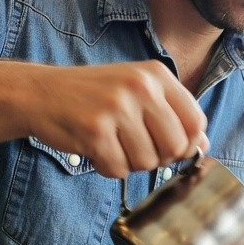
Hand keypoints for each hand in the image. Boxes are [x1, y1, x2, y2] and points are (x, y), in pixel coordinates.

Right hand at [28, 60, 207, 176]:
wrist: (40, 93)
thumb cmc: (92, 96)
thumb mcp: (135, 92)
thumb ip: (170, 114)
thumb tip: (203, 145)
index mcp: (155, 75)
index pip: (196, 121)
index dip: (187, 144)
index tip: (168, 146)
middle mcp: (140, 87)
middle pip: (175, 147)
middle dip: (157, 157)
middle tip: (134, 146)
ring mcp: (117, 108)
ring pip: (147, 162)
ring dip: (129, 163)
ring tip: (111, 143)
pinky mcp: (95, 130)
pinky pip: (118, 170)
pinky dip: (107, 167)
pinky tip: (95, 149)